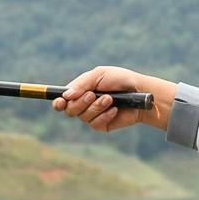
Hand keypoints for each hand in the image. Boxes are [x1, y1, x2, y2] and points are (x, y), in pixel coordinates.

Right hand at [54, 66, 173, 133]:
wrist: (140, 93)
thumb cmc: (120, 80)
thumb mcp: (99, 75)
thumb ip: (81, 84)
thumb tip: (66, 96)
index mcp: (80, 90)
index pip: (62, 100)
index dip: (58, 102)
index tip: (60, 102)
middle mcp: (84, 104)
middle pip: (69, 110)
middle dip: (80, 103)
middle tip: (92, 95)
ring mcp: (92, 115)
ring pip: (83, 117)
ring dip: (96, 107)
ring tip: (110, 99)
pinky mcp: (102, 125)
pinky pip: (95, 124)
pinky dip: (104, 116)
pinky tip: (115, 110)